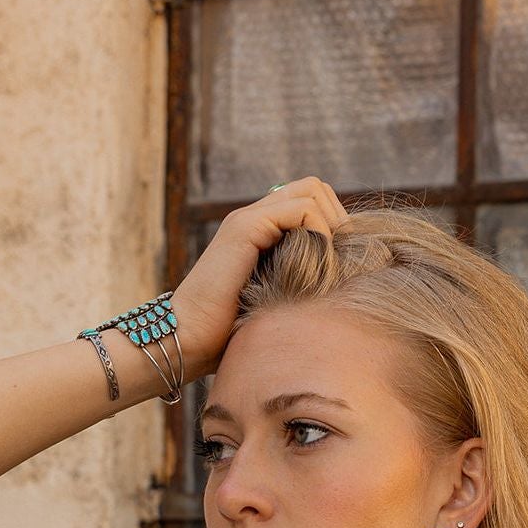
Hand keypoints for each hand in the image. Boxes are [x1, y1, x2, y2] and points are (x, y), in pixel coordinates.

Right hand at [168, 175, 350, 380]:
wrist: (188, 340)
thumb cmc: (229, 336)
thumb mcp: (275, 305)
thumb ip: (298, 287)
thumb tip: (339, 289)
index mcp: (261, 233)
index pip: (312, 201)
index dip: (333, 226)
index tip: (338, 265)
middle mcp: (254, 218)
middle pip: (315, 188)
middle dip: (337, 220)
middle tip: (338, 262)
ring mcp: (248, 219)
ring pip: (312, 191)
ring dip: (331, 226)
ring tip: (327, 267)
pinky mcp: (246, 227)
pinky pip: (302, 210)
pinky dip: (320, 234)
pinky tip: (315, 268)